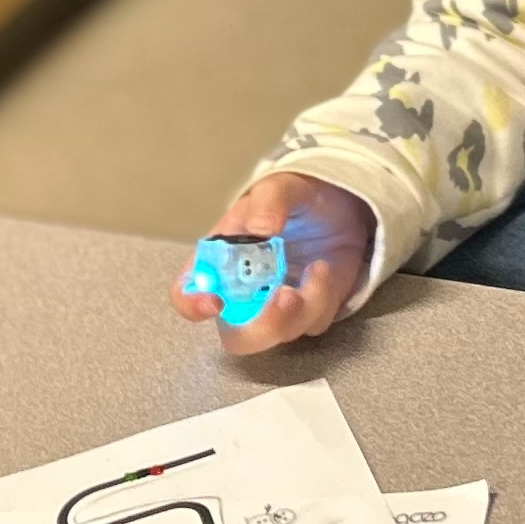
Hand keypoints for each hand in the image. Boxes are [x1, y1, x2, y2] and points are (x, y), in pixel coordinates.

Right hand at [169, 173, 376, 355]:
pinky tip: (324, 270)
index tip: (215, 301)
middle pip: (237, 336)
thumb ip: (269, 201)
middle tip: (285, 295)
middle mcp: (240, 293)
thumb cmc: (294, 197)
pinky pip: (313, 324)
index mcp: (217, 262)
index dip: (192, 305)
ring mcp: (274, 308)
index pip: (186, 295)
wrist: (338, 207)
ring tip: (320, 268)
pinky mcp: (306, 313)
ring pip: (280, 335)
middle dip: (262, 327)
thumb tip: (262, 227)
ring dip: (303, 308)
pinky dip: (323, 300)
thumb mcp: (280, 186)